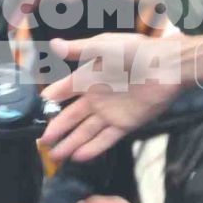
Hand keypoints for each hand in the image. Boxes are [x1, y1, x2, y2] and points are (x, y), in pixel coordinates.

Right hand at [39, 35, 185, 161]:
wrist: (168, 65)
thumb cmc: (137, 51)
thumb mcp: (105, 46)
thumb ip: (79, 49)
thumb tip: (54, 45)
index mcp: (88, 78)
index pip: (62, 93)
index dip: (48, 103)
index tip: (34, 114)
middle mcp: (96, 98)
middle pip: (71, 117)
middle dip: (56, 130)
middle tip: (42, 143)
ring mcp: (110, 112)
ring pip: (85, 132)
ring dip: (71, 143)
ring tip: (55, 156)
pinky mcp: (125, 123)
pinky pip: (106, 138)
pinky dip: (93, 148)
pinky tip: (78, 157)